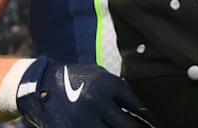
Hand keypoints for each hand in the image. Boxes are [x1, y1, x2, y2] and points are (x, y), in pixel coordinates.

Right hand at [16, 56, 155, 127]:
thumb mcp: (99, 76)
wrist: (41, 83)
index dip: (150, 120)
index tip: (157, 126)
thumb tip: (142, 112)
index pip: (137, 107)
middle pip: (129, 126)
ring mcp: (83, 119)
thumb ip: (118, 90)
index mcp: (107, 84)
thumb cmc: (76, 78)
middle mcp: (97, 102)